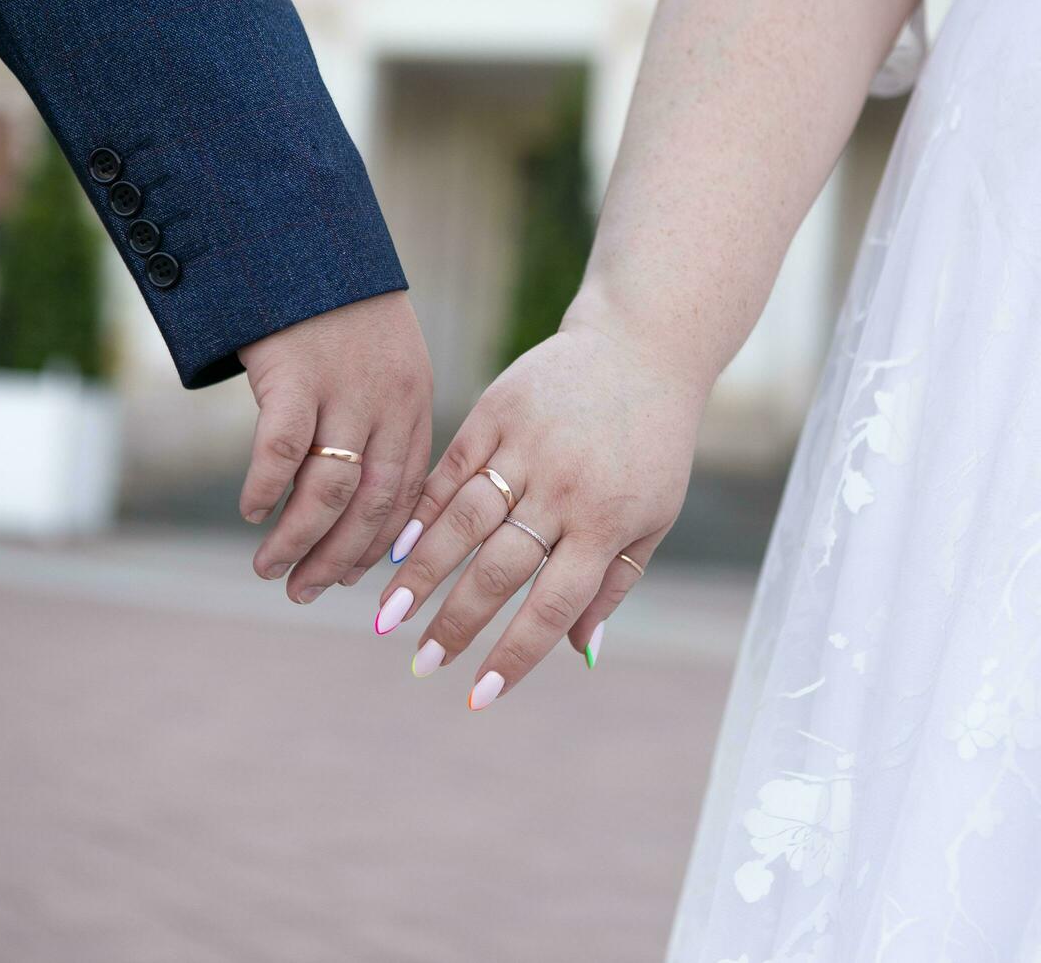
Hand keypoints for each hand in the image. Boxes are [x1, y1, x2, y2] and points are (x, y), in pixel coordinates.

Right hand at [237, 290, 431, 602]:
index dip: (376, 546)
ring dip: (298, 540)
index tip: (346, 579)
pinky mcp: (295, 374)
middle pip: (373, 504)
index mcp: (413, 405)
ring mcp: (343, 389)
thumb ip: (379, 421)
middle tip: (304, 593)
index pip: (405, 496)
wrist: (304, 232)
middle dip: (339, 559)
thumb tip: (354, 498)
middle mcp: (387, 403)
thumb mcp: (383, 362)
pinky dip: (266, 490)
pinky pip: (283, 451)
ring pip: (330, 490)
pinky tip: (251, 513)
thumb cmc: (337, 308)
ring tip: (270, 569)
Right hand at [375, 314, 706, 708]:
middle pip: (499, 569)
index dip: (515, 654)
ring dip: (420, 575)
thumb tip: (580, 653)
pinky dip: (420, 511)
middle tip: (422, 664)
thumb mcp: (653, 516)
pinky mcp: (497, 411)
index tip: (479, 695)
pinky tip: (395, 549)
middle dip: (456, 624)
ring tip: (387, 619)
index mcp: (606, 523)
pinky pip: (450, 469)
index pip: (553, 605)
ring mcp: (526, 448)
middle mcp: (563, 489)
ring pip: (462, 521)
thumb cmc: (652, 445)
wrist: (642, 345)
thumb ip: (615, 584)